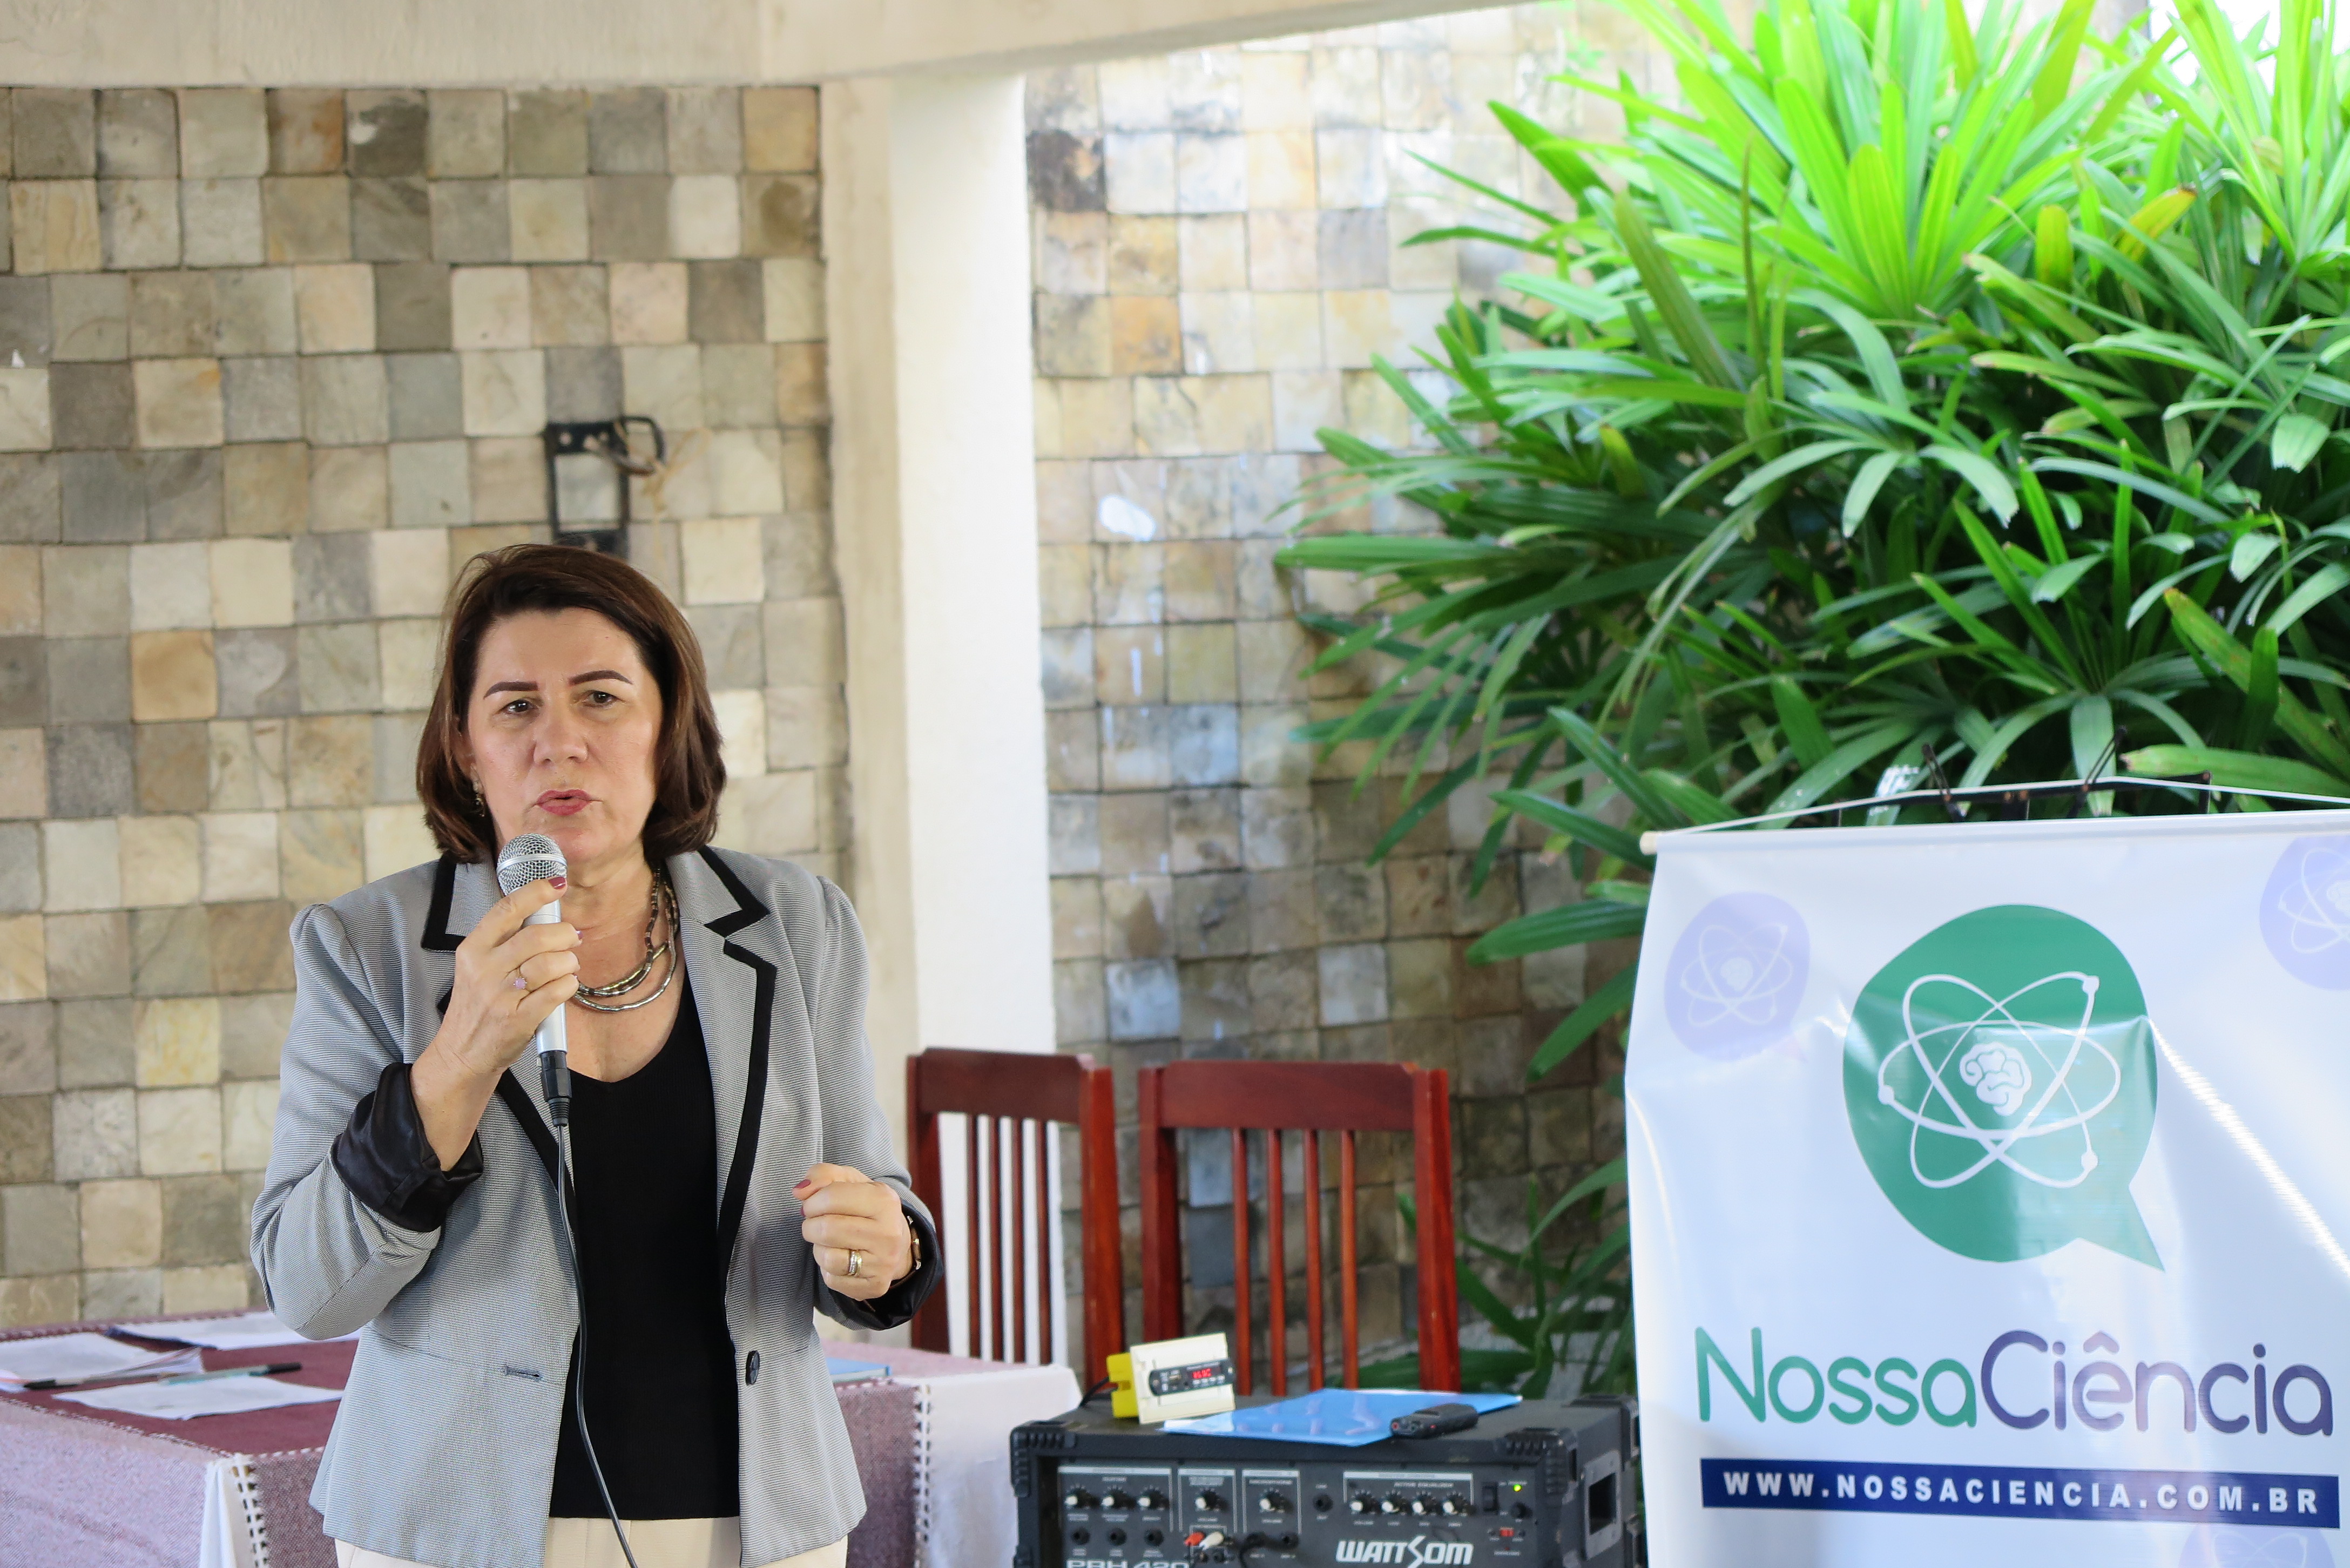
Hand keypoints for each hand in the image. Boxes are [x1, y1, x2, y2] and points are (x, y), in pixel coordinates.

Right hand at [426, 876, 580, 1083]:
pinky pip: (557, 992)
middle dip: (564, 934)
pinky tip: (565, 985)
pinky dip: (569, 985)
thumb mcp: (478, 967)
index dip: (535, 892)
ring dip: (568, 961)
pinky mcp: (518, 1020)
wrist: (462, 1053)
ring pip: (550, 963)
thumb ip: (505, 942)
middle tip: (572, 938)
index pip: (506, 910)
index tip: (556, 885)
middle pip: (536, 936)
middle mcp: (484, 970)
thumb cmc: (478, 1006)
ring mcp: (501, 996)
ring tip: (567, 966)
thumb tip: (547, 916)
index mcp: (473, 950)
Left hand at [799, 1164, 915, 1300]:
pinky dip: (827, 1269)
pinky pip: (832, 1280)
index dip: (812, 1201)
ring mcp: (884, 1263)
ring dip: (818, 1248)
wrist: (895, 1242)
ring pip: (827, 1258)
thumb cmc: (865, 1207)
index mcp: (885, 1200)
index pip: (831, 1197)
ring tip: (828, 1241)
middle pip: (826, 1229)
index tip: (813, 1205)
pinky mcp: (875, 1286)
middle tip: (815, 1223)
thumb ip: (823, 1175)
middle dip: (810, 1225)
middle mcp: (888, 1233)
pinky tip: (839, 1258)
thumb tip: (799, 1192)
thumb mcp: (850, 1182)